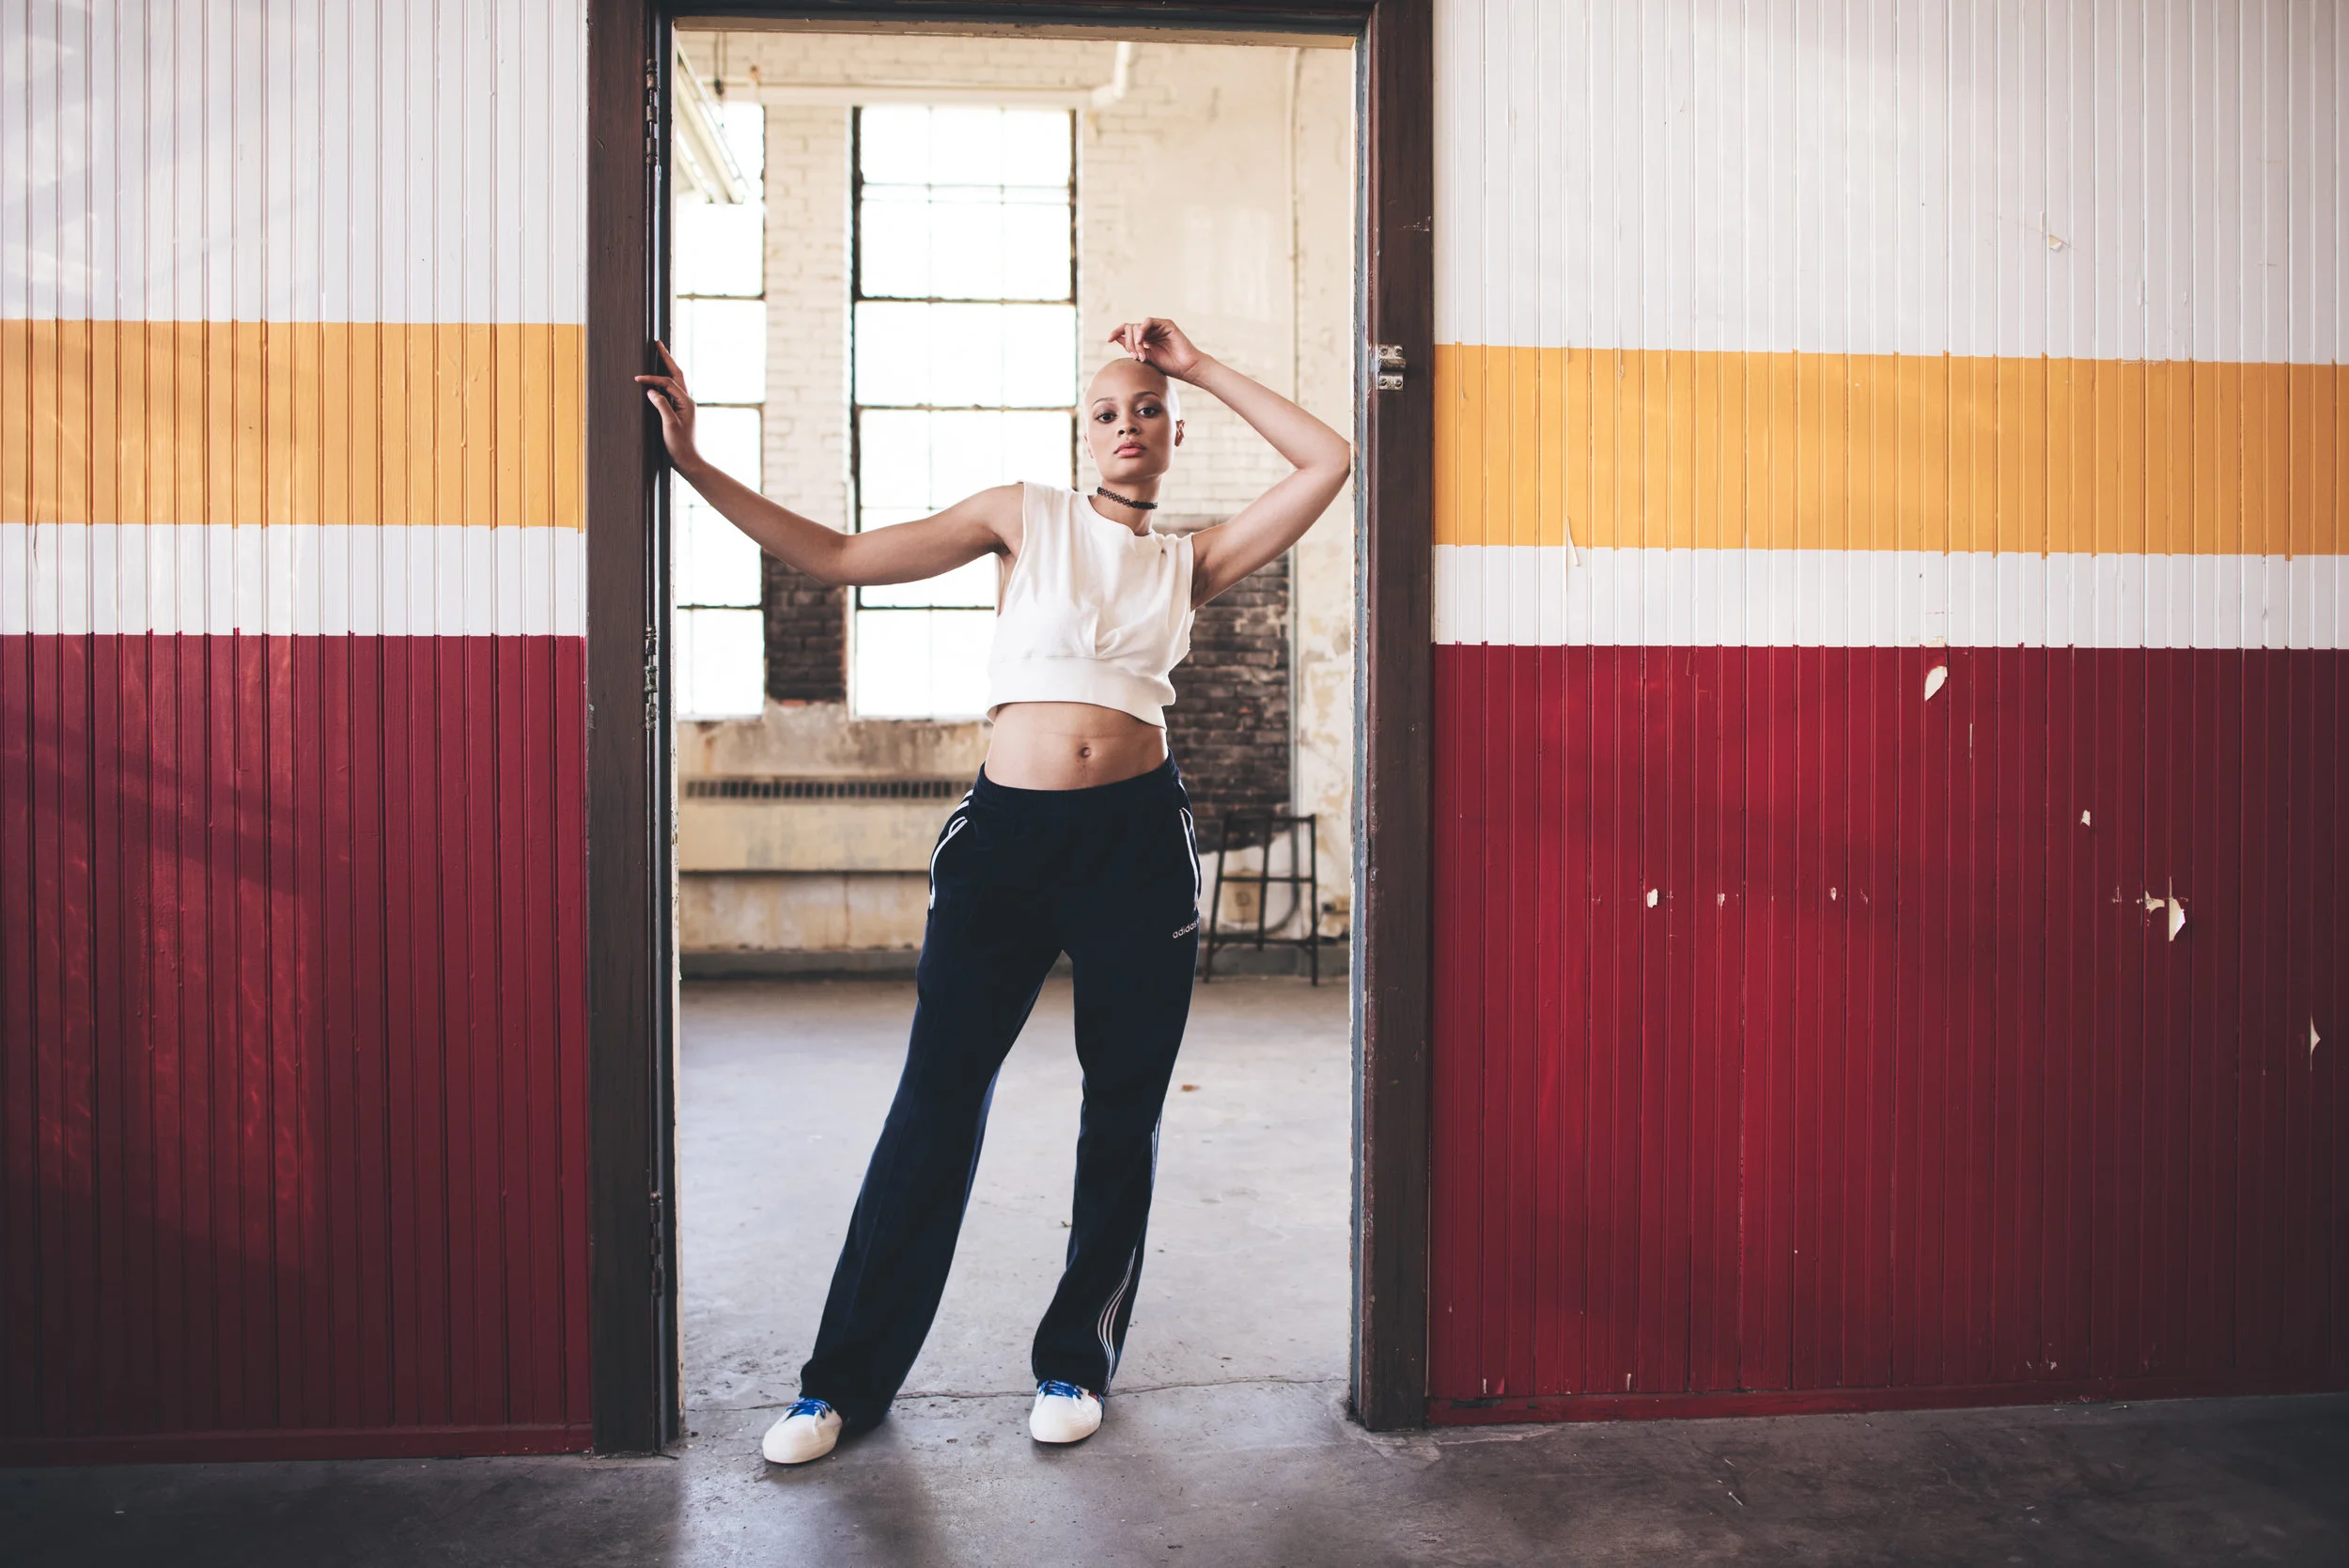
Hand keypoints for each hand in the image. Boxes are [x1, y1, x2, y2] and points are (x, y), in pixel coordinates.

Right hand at [633, 341, 700, 470]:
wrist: (688, 461)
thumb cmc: (680, 446)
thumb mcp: (669, 426)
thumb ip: (662, 406)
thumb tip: (651, 390)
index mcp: (686, 402)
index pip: (667, 382)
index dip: (652, 378)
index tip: (637, 378)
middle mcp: (687, 401)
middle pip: (676, 373)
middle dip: (666, 358)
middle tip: (657, 343)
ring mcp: (684, 406)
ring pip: (675, 380)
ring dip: (667, 366)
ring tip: (659, 354)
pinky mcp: (679, 411)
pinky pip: (672, 391)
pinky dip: (664, 381)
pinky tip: (658, 379)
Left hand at [1107, 318, 1209, 382]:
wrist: (1186, 368)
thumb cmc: (1169, 366)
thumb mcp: (1145, 358)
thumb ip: (1132, 348)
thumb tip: (1117, 339)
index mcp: (1145, 338)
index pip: (1127, 330)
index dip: (1116, 333)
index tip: (1108, 340)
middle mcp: (1151, 331)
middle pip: (1130, 328)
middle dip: (1129, 343)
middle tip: (1135, 357)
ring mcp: (1158, 327)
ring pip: (1137, 326)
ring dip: (1135, 341)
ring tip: (1141, 355)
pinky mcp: (1166, 324)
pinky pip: (1148, 321)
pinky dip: (1142, 331)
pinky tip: (1141, 341)